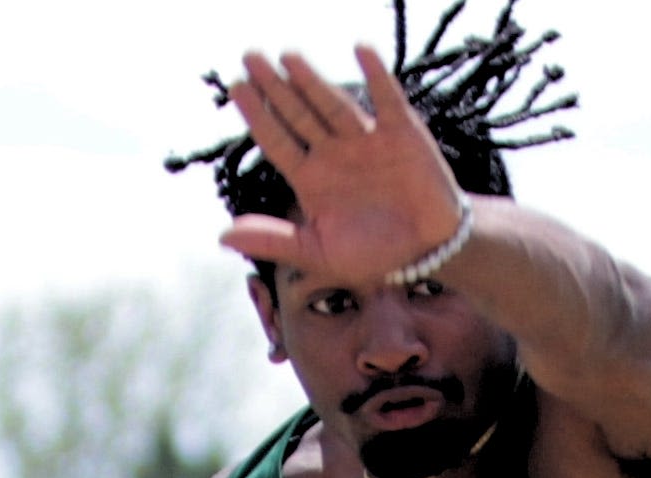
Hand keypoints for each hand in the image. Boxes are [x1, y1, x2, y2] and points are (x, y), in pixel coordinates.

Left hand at [217, 45, 465, 287]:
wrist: (427, 251)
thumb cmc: (373, 254)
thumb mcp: (318, 253)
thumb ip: (274, 240)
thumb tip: (222, 236)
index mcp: (311, 177)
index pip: (277, 141)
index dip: (257, 115)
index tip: (237, 88)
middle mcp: (334, 152)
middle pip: (298, 113)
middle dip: (275, 87)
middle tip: (250, 57)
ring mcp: (366, 138)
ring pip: (333, 104)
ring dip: (313, 80)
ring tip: (288, 58)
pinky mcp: (401, 132)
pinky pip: (387, 99)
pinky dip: (377, 75)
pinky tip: (361, 51)